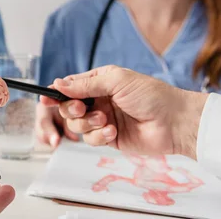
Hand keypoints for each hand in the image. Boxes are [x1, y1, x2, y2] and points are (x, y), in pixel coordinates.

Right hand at [42, 65, 206, 158]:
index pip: (70, 86)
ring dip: (88, 124)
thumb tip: (58, 84)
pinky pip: (91, 139)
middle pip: (68, 107)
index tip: (44, 98)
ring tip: (106, 121)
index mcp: (99, 82)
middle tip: (82, 109)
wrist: (175, 122)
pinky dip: (99, 136)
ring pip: (77, 125)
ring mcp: (102, 120)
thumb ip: (85, 84)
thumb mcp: (116, 80)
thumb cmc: (150, 95)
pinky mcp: (108, 138)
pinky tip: (113, 131)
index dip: (56, 93)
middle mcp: (98, 100)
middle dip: (72, 110)